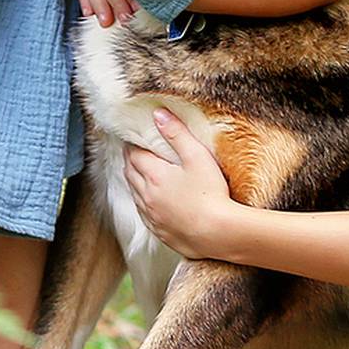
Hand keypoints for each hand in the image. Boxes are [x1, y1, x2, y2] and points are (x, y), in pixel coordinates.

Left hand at [124, 109, 237, 258]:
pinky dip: (143, 203)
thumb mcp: (197, 156)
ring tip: (141, 174)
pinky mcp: (159, 231)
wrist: (218, 233)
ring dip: (135, 182)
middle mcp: (147, 196)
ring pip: (134, 195)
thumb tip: (158, 114)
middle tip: (135, 152)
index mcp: (153, 175)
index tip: (135, 138)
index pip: (134, 155)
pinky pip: (143, 214)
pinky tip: (151, 203)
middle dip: (131, 161)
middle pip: (130, 174)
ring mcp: (151, 216)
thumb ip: (177, 133)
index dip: (133, 145)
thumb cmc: (210, 193)